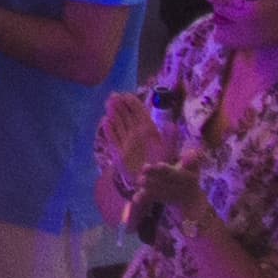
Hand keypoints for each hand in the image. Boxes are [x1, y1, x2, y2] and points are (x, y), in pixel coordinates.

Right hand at [95, 88, 173, 205]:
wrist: (153, 183)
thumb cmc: (162, 164)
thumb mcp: (169, 151)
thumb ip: (170, 138)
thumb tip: (172, 125)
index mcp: (149, 131)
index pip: (140, 113)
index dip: (133, 103)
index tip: (126, 94)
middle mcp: (136, 134)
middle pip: (127, 116)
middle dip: (120, 104)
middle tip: (113, 95)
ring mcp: (127, 142)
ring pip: (119, 124)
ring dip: (113, 114)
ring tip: (108, 104)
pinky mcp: (119, 152)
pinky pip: (113, 139)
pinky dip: (109, 131)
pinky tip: (105, 122)